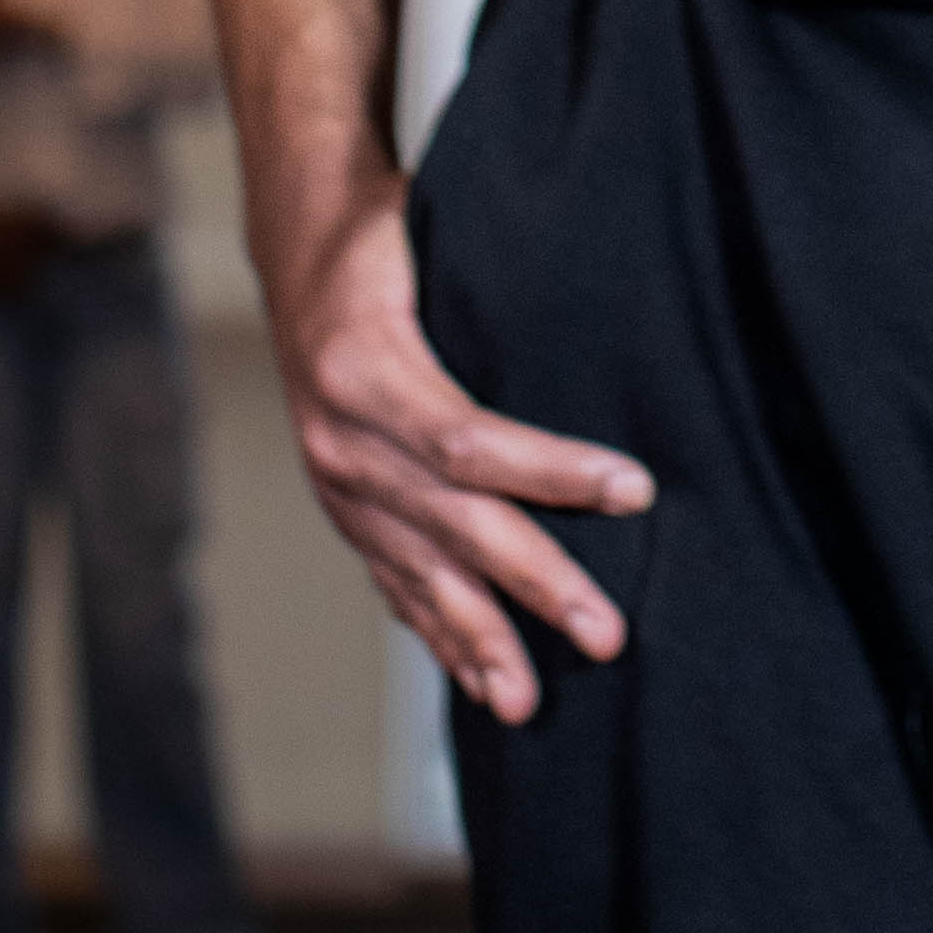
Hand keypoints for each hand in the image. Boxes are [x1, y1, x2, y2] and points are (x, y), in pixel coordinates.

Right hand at [274, 189, 652, 723]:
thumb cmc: (385, 232)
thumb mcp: (427, 231)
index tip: (635, 491)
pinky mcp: (342, 507)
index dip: (555, 470)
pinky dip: (435, 629)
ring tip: (531, 701)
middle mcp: (342, 439)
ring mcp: (337, 484)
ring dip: (480, 639)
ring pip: (419, 571)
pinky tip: (474, 675)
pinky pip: (392, 577)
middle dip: (536, 583)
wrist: (297, 247)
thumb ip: (490, 278)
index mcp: (365, 368)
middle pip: (455, 523)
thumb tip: (603, 290)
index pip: (472, 440)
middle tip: (606, 632)